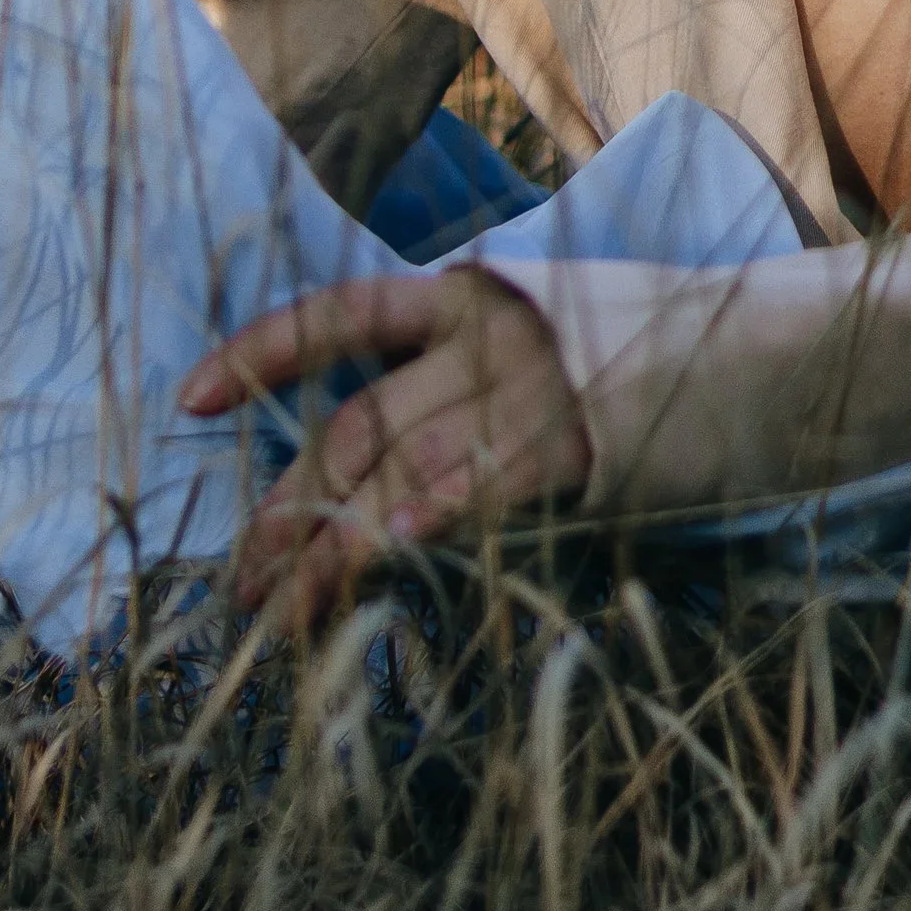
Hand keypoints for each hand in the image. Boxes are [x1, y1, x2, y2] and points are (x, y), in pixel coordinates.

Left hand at [178, 267, 590, 618]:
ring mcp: (525, 388)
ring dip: (336, 547)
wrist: (723, 358)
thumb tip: (332, 483)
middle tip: (243, 583)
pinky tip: (389, 550)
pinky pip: (484, 484)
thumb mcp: (507, 340)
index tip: (188, 397)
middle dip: (289, 508)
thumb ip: (431, 386)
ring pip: (400, 470)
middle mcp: (481, 335)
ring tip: (288, 612)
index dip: (262, 350)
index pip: (339, 314)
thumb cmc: (594, 363)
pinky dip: (433, 514)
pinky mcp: (570, 443)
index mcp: (456, 297)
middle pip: (356, 425)